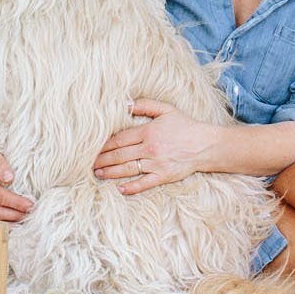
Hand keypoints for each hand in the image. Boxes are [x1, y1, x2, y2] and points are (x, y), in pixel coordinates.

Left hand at [93, 99, 212, 194]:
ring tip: (98, 174)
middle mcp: (149, 148)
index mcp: (148, 131)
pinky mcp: (164, 176)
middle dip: (102, 160)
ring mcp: (156, 164)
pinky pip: (145, 183)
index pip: (119, 139)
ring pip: (128, 169)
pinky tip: (120, 189)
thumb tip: (125, 104)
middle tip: (88, 163)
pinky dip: (132, 187)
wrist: (206, 145)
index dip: (104, 145)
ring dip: (111, 172)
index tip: (92, 148)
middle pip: (119, 155)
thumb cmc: (185, 126)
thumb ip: (145, 105)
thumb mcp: (166, 109)